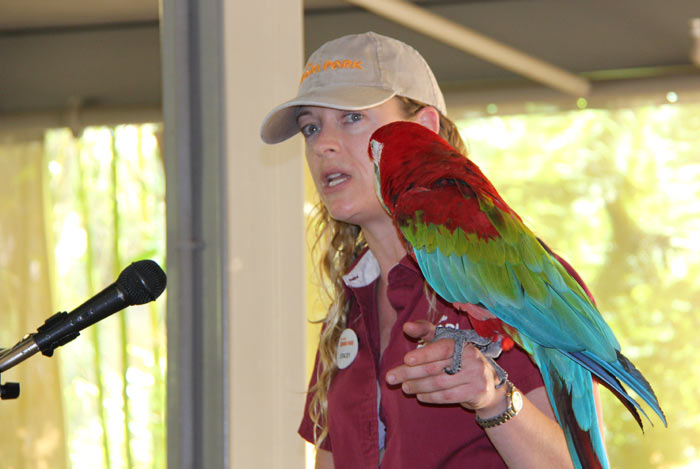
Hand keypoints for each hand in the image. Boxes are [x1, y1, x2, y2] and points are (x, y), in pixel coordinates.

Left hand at [385, 320, 506, 414]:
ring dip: (418, 386)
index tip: (406, 359)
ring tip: (404, 387)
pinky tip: (420, 396)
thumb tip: (406, 326)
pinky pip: (448, 396)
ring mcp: (476, 375)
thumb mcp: (446, 343)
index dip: (423, 354)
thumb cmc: (460, 360)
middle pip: (435, 367)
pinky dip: (431, 397)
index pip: (441, 347)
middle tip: (391, 378)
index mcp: (463, 343)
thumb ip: (426, 331)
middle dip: (410, 373)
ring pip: (440, 383)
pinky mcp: (476, 392)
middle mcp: (472, 357)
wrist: (489, 386)